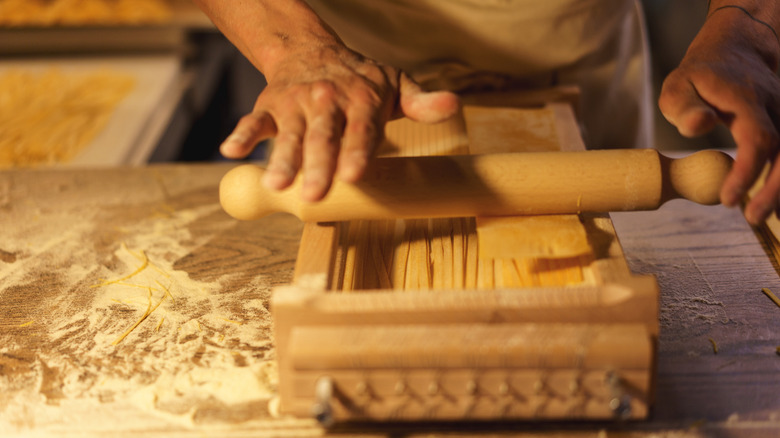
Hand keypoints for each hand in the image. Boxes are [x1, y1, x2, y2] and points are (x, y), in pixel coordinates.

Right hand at [219, 44, 459, 201]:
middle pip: (323, 137)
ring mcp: (296, 104)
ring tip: (275, 184)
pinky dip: (242, 135)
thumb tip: (453, 105)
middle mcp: (327, 101)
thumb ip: (420, 101)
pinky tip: (231, 151)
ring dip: (281, 159)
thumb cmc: (360, 80)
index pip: (361, 130)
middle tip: (313, 195)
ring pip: (289, 134)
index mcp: (361, 99)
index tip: (354, 176)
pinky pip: (254, 121)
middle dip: (318, 166)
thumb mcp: (394, 85)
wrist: (313, 52)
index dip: (357, 152)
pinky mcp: (270, 106)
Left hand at [659, 8, 779, 224]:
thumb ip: (685, 108)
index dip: (747, 172)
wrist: (736, 49)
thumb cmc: (700, 74)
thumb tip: (697, 126)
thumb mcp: (679, 85)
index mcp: (747, 101)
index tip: (728, 200)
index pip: (757, 140)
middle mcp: (775, 109)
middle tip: (754, 218)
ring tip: (765, 217)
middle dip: (775, 189)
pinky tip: (774, 205)